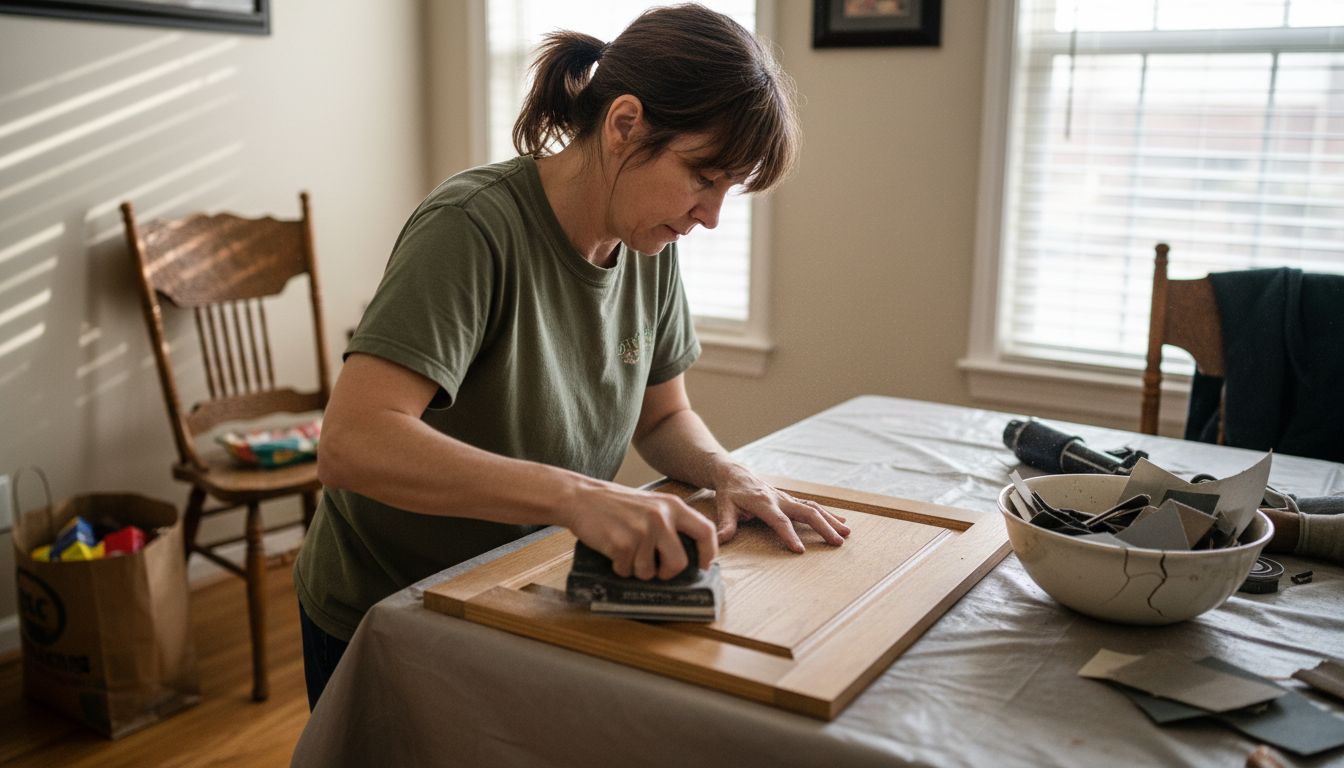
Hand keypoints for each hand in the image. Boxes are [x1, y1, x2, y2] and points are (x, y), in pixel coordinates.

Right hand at [561, 480, 717, 579]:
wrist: (581, 497)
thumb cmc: (616, 505)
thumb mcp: (651, 505)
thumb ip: (671, 523)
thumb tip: (688, 557)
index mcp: (673, 506)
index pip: (705, 531)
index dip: (708, 553)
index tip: (702, 566)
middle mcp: (661, 518)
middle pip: (679, 563)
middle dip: (666, 573)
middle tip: (656, 570)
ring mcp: (642, 531)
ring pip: (649, 572)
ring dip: (636, 569)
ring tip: (625, 551)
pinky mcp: (623, 544)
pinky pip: (627, 571)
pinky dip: (619, 567)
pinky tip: (612, 551)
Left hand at [712, 465, 849, 552]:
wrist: (734, 473)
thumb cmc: (730, 492)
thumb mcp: (724, 506)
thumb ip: (726, 524)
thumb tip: (720, 539)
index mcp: (763, 502)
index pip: (779, 520)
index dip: (789, 534)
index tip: (800, 550)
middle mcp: (779, 499)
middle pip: (806, 513)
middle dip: (823, 527)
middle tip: (837, 543)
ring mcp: (788, 498)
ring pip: (814, 508)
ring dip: (831, 520)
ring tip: (847, 533)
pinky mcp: (791, 500)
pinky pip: (813, 506)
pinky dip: (828, 514)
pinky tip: (841, 522)